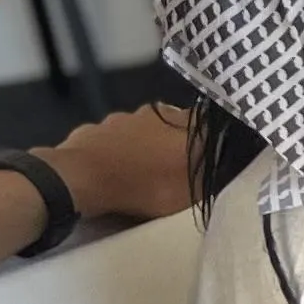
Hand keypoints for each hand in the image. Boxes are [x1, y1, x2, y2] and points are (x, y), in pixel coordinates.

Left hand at [36, 103, 194, 224]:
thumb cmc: (144, 185)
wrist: (83, 179)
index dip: (209, 138)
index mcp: (182, 124)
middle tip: (173, 165)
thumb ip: (208, 173)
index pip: (207, 122)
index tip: (207, 155)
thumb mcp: (190, 191)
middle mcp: (154, 112)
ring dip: (142, 143)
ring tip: (139, 168)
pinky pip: (111, 138)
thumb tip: (220, 160)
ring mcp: (120, 118)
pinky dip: (115, 149)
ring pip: (139, 128)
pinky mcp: (93, 128)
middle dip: (174, 140)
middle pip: (172, 123)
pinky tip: (112, 167)